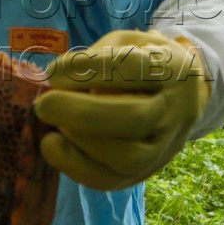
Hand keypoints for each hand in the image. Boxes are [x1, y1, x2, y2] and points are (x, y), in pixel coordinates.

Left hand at [34, 29, 210, 190]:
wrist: (180, 97)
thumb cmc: (140, 63)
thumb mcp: (124, 44)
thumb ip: (94, 57)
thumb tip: (54, 81)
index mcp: (174, 70)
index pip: (133, 68)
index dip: (88, 70)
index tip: (52, 71)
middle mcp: (177, 111)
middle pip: (134, 118)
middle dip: (81, 112)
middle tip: (43, 104)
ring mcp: (164, 147)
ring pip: (127, 156)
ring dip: (81, 141)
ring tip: (54, 125)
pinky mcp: (144, 173)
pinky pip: (111, 180)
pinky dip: (74, 166)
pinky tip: (52, 145)